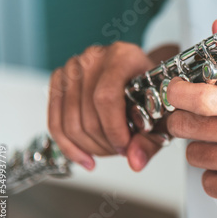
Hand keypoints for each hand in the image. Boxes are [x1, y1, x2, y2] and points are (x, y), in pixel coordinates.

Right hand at [48, 42, 166, 170]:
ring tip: (108, 149)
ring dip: (89, 146)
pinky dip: (68, 146)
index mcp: (123, 56)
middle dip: (104, 143)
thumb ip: (151, 140)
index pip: (106, 98)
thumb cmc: (153, 91)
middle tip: (121, 150)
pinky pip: (55, 122)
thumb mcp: (161, 114)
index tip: (125, 146)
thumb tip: (135, 161)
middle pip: (87, 114)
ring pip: (70, 122)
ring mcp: (73, 67)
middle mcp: (95, 57)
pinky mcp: (59, 81)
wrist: (142, 76)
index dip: (113, 129)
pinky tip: (84, 157)